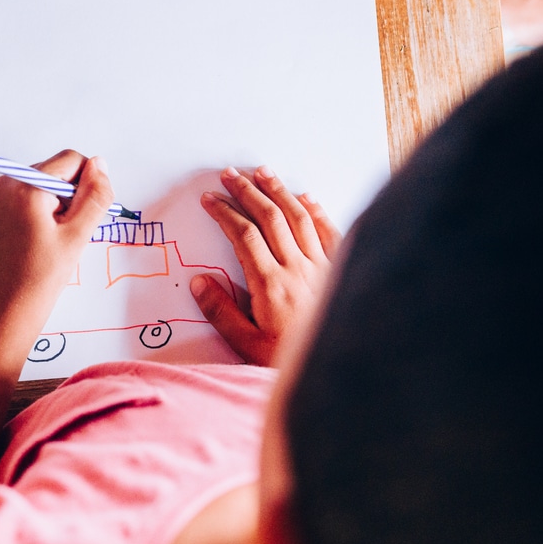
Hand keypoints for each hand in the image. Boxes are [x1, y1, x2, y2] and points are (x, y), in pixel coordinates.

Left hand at [0, 151, 113, 334]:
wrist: (10, 304)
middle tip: (67, 229)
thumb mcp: (78, 234)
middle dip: (69, 193)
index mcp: (25, 187)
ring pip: (42, 181)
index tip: (83, 214)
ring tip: (53, 234)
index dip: (87, 183)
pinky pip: (27, 192)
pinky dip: (40, 206)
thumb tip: (100, 165)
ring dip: (56, 201)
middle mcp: (5, 183)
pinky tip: (41, 234)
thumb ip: (95, 195)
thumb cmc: (42, 275)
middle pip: (55, 168)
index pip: (70, 160)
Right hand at [191, 166, 339, 366]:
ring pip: (299, 218)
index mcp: (271, 285)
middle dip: (247, 192)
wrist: (342, 370)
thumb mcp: (247, 345)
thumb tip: (199, 282)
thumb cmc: (290, 362)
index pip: (244, 236)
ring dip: (279, 192)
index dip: (225, 213)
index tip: (210, 199)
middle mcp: (298, 269)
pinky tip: (306, 197)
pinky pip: (329, 232)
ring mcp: (322, 267)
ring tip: (263, 173)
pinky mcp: (339, 271)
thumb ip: (221, 312)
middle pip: (270, 218)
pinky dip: (316, 211)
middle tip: (230, 174)